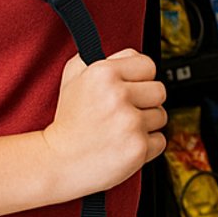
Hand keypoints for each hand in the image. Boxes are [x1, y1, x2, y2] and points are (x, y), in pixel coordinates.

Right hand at [43, 49, 166, 196]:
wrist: (57, 162)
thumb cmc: (68, 120)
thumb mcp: (72, 78)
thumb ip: (99, 57)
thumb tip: (128, 54)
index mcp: (103, 73)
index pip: (148, 65)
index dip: (139, 78)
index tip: (129, 89)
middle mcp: (118, 95)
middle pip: (159, 91)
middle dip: (145, 102)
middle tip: (123, 112)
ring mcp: (130, 123)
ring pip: (160, 116)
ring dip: (145, 125)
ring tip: (119, 130)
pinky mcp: (138, 148)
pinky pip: (160, 140)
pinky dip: (146, 146)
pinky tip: (123, 145)